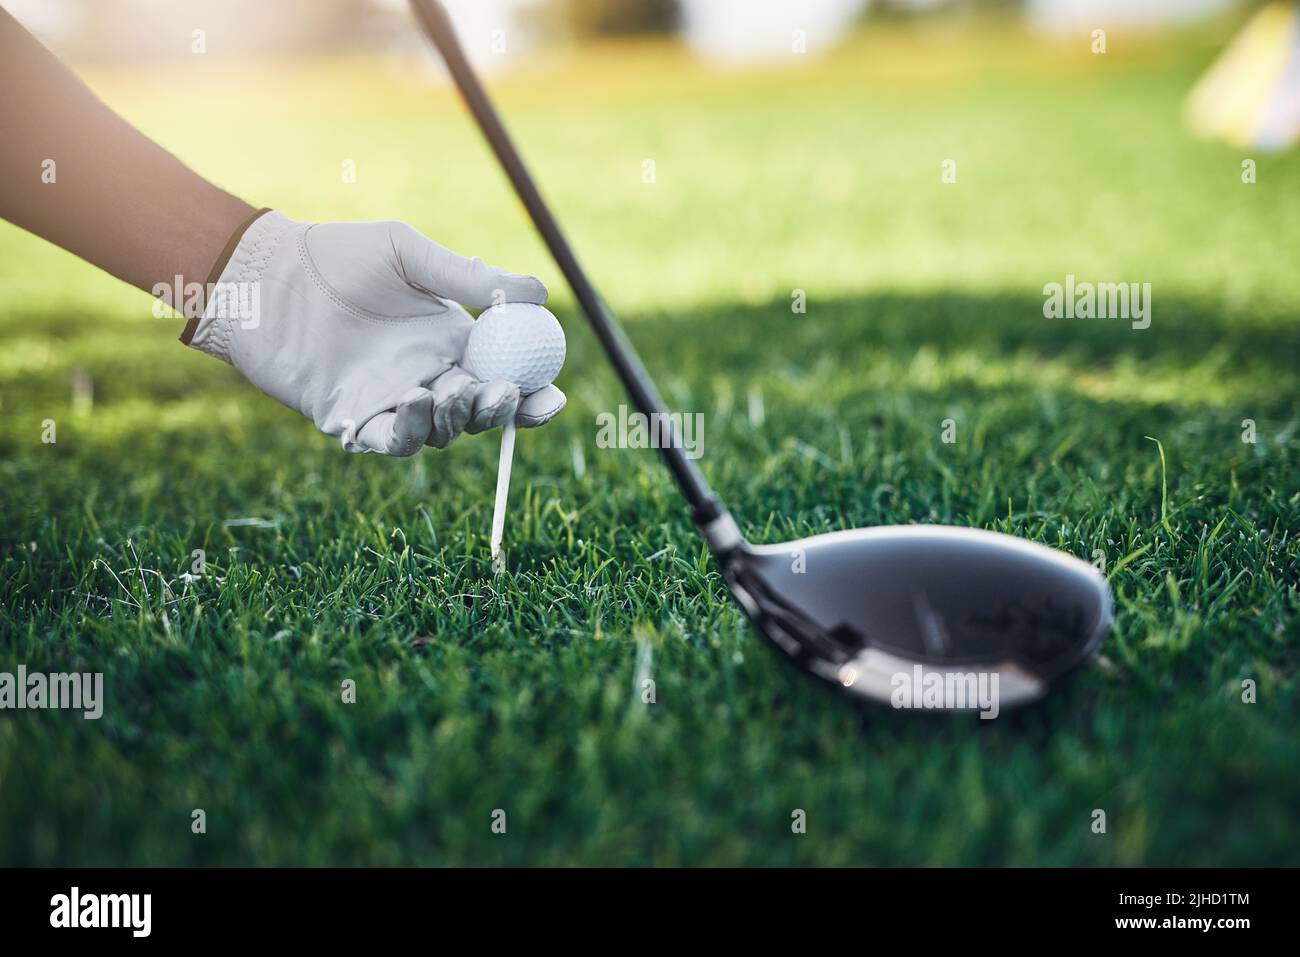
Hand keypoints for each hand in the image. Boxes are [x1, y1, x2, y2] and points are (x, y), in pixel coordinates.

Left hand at [185, 211, 565, 453]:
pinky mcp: (352, 420)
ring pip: (440, 432)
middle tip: (502, 392)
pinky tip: (412, 401)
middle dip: (500, 410)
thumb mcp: (410, 254)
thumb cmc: (337, 256)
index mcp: (451, 341)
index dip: (532, 393)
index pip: (504, 376)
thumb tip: (540, 291)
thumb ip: (470, 278)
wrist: (266, 275)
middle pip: (479, 412)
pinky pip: (388, 441)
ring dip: (453, 419)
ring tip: (447, 389)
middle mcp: (429, 376)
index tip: (554, 393)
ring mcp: (392, 402)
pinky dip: (406, 431)